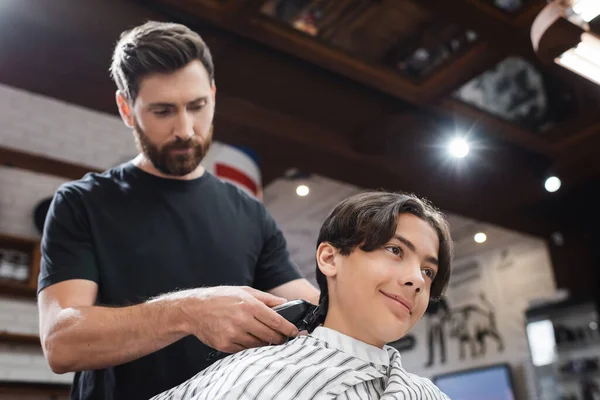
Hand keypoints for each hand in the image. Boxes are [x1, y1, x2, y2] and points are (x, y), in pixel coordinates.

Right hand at [181, 286, 299, 353]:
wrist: (194, 310)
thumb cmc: (220, 298)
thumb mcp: (244, 291)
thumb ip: (266, 298)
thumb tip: (285, 303)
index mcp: (249, 305)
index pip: (276, 321)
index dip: (288, 328)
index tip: (295, 332)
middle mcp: (242, 320)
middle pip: (270, 336)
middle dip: (280, 338)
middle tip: (283, 337)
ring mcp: (233, 334)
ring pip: (259, 345)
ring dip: (265, 343)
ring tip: (266, 337)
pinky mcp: (226, 345)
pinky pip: (245, 350)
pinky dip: (251, 346)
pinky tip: (249, 338)